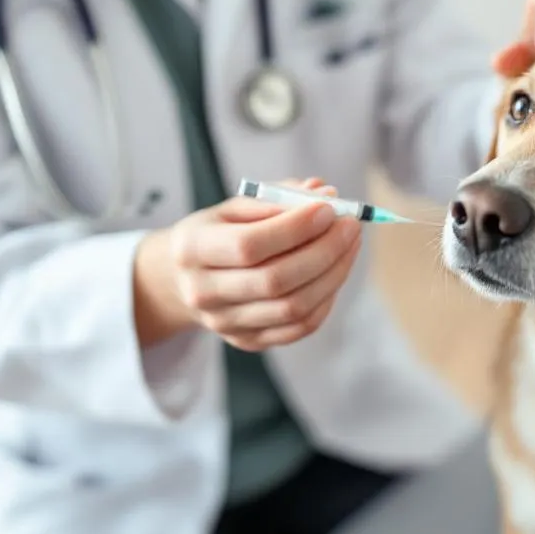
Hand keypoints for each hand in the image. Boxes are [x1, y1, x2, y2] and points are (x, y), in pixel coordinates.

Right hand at [134, 178, 361, 351]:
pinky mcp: (248, 341)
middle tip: (350, 226)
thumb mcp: (234, 207)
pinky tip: (335, 272)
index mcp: (193, 249)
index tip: (329, 209)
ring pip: (293, 308)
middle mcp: (203, 292)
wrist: (184, 280)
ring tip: (350, 245)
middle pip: (275, 280)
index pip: (249, 245)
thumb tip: (324, 193)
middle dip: (323, 251)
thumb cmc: (217, 234)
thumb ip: (278, 197)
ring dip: (333, 274)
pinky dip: (326, 298)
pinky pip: (299, 327)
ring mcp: (225, 323)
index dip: (294, 228)